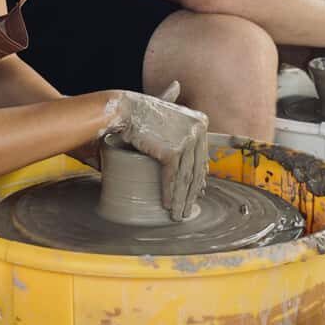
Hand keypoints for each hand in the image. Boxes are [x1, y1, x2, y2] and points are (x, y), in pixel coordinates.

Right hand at [108, 81, 207, 220]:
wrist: (125, 109)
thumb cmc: (142, 114)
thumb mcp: (167, 120)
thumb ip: (179, 131)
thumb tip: (193, 139)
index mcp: (199, 121)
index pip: (200, 156)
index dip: (197, 178)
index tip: (194, 195)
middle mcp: (198, 129)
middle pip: (195, 168)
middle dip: (190, 194)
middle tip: (185, 210)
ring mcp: (187, 139)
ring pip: (186, 177)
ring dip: (181, 200)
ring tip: (176, 214)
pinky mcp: (173, 150)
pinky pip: (173, 177)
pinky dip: (169, 194)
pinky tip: (167, 206)